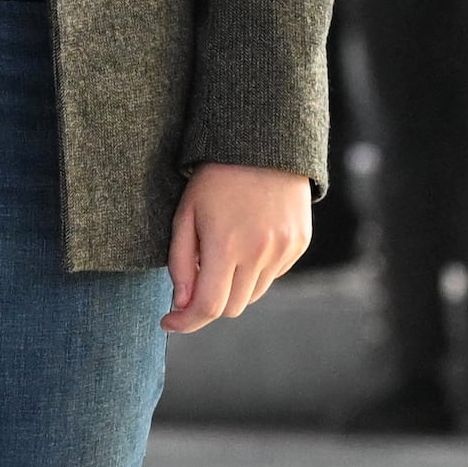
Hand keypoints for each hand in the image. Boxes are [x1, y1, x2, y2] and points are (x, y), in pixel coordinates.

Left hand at [165, 165, 311, 334]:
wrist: (264, 143)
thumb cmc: (215, 179)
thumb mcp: (186, 215)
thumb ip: (181, 263)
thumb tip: (181, 305)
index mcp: (225, 245)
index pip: (207, 307)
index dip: (185, 322)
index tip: (168, 322)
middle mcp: (259, 253)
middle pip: (231, 307)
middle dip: (208, 305)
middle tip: (192, 288)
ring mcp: (283, 250)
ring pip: (253, 295)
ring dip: (233, 290)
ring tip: (221, 259)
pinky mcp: (299, 244)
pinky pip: (273, 275)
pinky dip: (255, 273)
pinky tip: (246, 244)